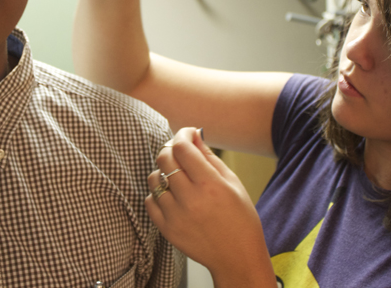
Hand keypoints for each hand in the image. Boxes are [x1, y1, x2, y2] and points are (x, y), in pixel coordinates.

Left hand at [147, 128, 275, 287]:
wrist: (237, 256)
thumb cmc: (240, 218)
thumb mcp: (232, 182)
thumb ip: (209, 157)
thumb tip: (193, 135)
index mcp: (210, 185)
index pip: (182, 147)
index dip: (182, 134)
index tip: (187, 134)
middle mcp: (190, 199)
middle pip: (165, 159)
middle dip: (171, 150)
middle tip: (181, 153)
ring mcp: (175, 216)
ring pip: (153, 179)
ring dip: (163, 172)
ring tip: (178, 178)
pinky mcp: (166, 229)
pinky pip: (149, 201)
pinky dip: (157, 194)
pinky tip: (172, 196)